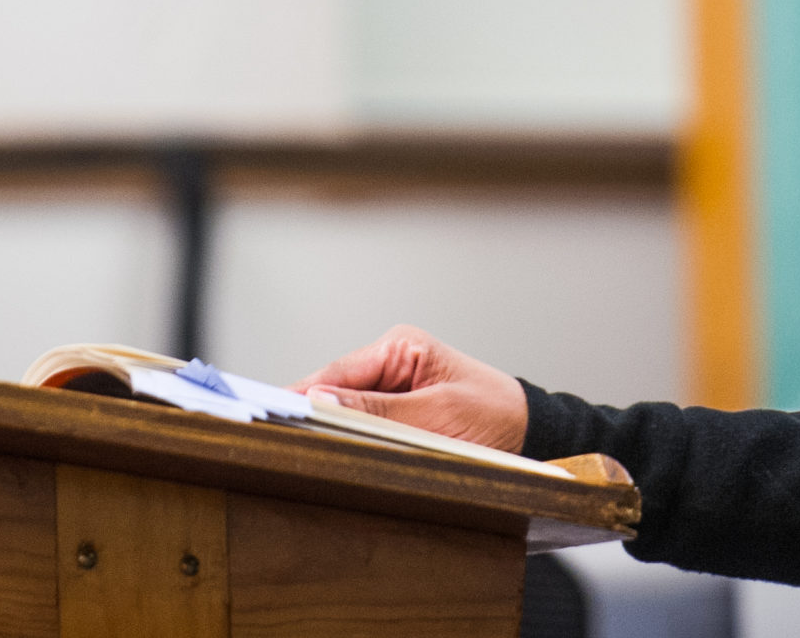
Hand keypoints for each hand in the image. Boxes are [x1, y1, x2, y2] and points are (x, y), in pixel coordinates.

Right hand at [294, 324, 528, 451]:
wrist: (529, 433)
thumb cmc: (493, 417)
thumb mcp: (436, 416)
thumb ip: (377, 409)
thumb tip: (320, 399)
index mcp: (401, 346)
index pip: (336, 371)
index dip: (301, 395)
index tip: (270, 415)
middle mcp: (392, 360)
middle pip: (334, 389)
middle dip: (312, 414)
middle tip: (279, 440)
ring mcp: (393, 385)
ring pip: (344, 409)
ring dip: (331, 429)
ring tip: (301, 450)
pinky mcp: (397, 410)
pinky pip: (362, 423)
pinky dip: (350, 439)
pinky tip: (333, 455)